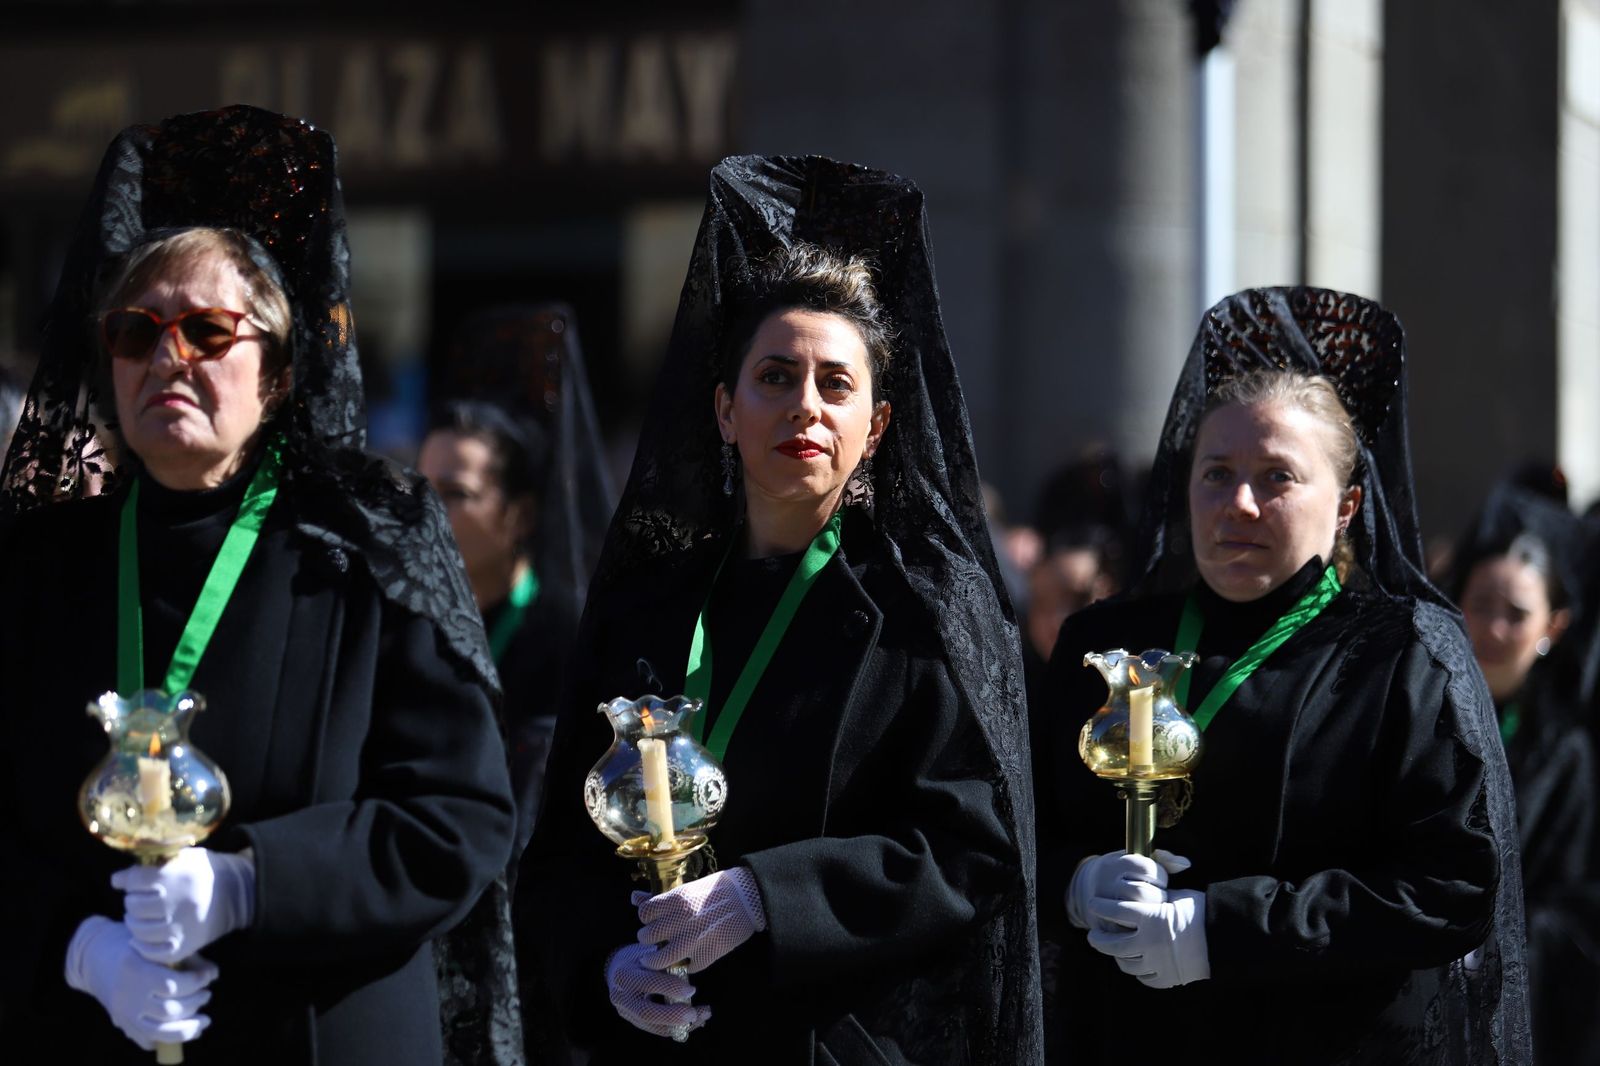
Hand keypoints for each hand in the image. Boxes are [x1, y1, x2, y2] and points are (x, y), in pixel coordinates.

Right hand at [64, 915, 218, 1050]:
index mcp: (135, 969)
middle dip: (195, 1003)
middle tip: (206, 994)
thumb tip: (213, 974)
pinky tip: (185, 1028)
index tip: (207, 976)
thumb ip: (187, 958)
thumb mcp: (159, 944)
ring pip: (160, 1032)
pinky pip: (148, 1040)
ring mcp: (122, 1013)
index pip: (171, 984)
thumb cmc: (136, 946)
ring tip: (204, 1020)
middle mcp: (126, 995)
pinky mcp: (122, 1024)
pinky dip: (169, 1038)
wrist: (97, 958)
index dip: (195, 982)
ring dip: (188, 1028)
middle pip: (169, 1010)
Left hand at [111, 847, 255, 963]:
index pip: (135, 880)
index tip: (123, 880)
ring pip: (139, 929)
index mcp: (179, 875)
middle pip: (134, 905)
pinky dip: (142, 945)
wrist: (235, 893)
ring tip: (140, 916)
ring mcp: (182, 926)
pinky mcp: (185, 945)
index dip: (125, 879)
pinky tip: (141, 937)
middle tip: (137, 899)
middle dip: (132, 900)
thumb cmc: (202, 872)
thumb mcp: (182, 857)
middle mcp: (180, 902)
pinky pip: (152, 951)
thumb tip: (117, 880)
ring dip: (134, 922)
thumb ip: (152, 864)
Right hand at [606, 942, 711, 1039]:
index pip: (648, 983)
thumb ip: (663, 961)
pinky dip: (677, 1027)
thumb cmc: (640, 957)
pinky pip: (657, 1029)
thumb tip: (689, 964)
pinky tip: (695, 1021)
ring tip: (703, 1015)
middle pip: (646, 1012)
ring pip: (653, 1025)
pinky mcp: (635, 1022)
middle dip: (672, 1015)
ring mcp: (626, 1012)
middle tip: (694, 1013)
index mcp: (625, 975)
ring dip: (680, 1025)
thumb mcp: (648, 953)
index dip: (671, 987)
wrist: (617, 970)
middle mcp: (622, 997)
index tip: (691, 990)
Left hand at [634, 867, 767, 973]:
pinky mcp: (707, 954)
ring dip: (656, 961)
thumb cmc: (717, 890)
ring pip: (660, 959)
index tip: (651, 922)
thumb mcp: (687, 888)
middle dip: (647, 940)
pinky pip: (688, 967)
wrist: (750, 897)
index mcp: (676, 899)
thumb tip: (634, 898)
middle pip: (648, 937)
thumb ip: (661, 897)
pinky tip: (690, 958)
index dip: (646, 919)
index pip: (644, 914)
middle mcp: (682, 919)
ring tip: (656, 960)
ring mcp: (694, 939)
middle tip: (653, 941)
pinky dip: (688, 965)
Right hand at [1066, 849, 1190, 929]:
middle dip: (1156, 897)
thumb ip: (1162, 860)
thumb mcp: (1135, 861)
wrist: (1087, 890)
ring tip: (1150, 911)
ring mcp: (1101, 904)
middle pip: (1142, 893)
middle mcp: (1106, 882)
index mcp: (1116, 863)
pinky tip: (1143, 925)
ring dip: (1149, 914)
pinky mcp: (1102, 925)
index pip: (1148, 869)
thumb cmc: (1123, 874)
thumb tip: (1185, 864)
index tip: (1158, 880)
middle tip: (1156, 899)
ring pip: (1135, 913)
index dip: (1160, 876)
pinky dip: (1139, 930)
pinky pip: (1127, 932)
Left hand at [1085, 889, 1209, 987]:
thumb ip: (1153, 897)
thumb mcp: (1176, 896)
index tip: (1093, 904)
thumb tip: (1138, 889)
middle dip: (1098, 938)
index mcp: (1150, 917)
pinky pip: (1143, 977)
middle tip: (1093, 934)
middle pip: (1111, 943)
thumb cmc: (1201, 911)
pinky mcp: (1166, 979)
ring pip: (1125, 963)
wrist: (1225, 938)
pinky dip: (1137, 970)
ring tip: (1113, 949)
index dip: (1100, 906)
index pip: (1114, 911)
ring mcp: (1156, 963)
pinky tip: (1135, 963)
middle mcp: (1148, 942)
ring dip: (1116, 956)